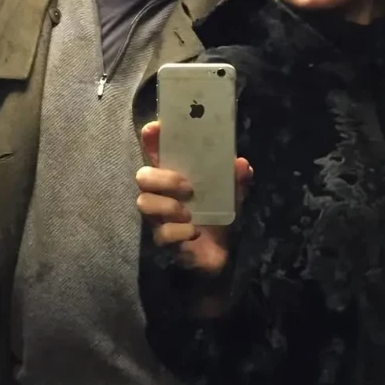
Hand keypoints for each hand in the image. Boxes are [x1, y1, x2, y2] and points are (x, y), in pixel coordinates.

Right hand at [136, 121, 252, 275]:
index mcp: (174, 176)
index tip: (155, 129)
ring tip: (189, 213)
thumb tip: (241, 164)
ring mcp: (158, 217)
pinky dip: (180, 232)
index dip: (151, 138)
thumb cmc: (219, 216)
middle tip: (188, 187)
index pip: (154, 151)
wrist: (222, 255)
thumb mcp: (232, 194)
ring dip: (168, 206)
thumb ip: (237, 178)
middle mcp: (161, 194)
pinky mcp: (164, 240)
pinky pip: (161, 234)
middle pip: (142, 176)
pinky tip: (195, 232)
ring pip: (143, 203)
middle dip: (162, 178)